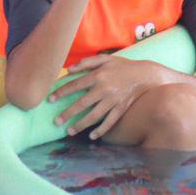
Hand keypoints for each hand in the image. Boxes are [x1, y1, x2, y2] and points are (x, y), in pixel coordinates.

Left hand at [49, 56, 167, 138]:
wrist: (145, 75)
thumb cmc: (122, 66)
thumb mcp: (106, 58)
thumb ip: (87, 62)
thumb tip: (69, 69)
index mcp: (99, 75)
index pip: (75, 85)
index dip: (62, 92)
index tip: (50, 100)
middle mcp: (104, 89)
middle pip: (82, 103)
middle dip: (67, 113)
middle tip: (56, 122)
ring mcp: (113, 100)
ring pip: (94, 115)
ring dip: (81, 125)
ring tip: (69, 131)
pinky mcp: (121, 108)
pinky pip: (110, 122)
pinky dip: (101, 130)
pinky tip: (92, 136)